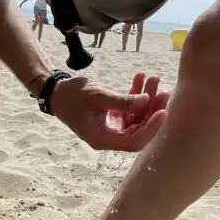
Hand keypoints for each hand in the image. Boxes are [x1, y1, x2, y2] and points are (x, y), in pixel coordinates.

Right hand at [51, 72, 169, 150]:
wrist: (56, 91)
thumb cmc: (72, 95)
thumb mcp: (97, 96)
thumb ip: (122, 101)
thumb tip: (146, 101)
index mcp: (103, 139)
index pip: (134, 141)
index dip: (150, 128)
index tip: (162, 111)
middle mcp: (109, 137)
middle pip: (138, 129)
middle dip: (152, 110)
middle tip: (163, 91)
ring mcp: (111, 127)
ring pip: (136, 117)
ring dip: (146, 99)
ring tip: (153, 78)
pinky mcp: (112, 117)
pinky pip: (129, 109)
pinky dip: (135, 94)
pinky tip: (140, 77)